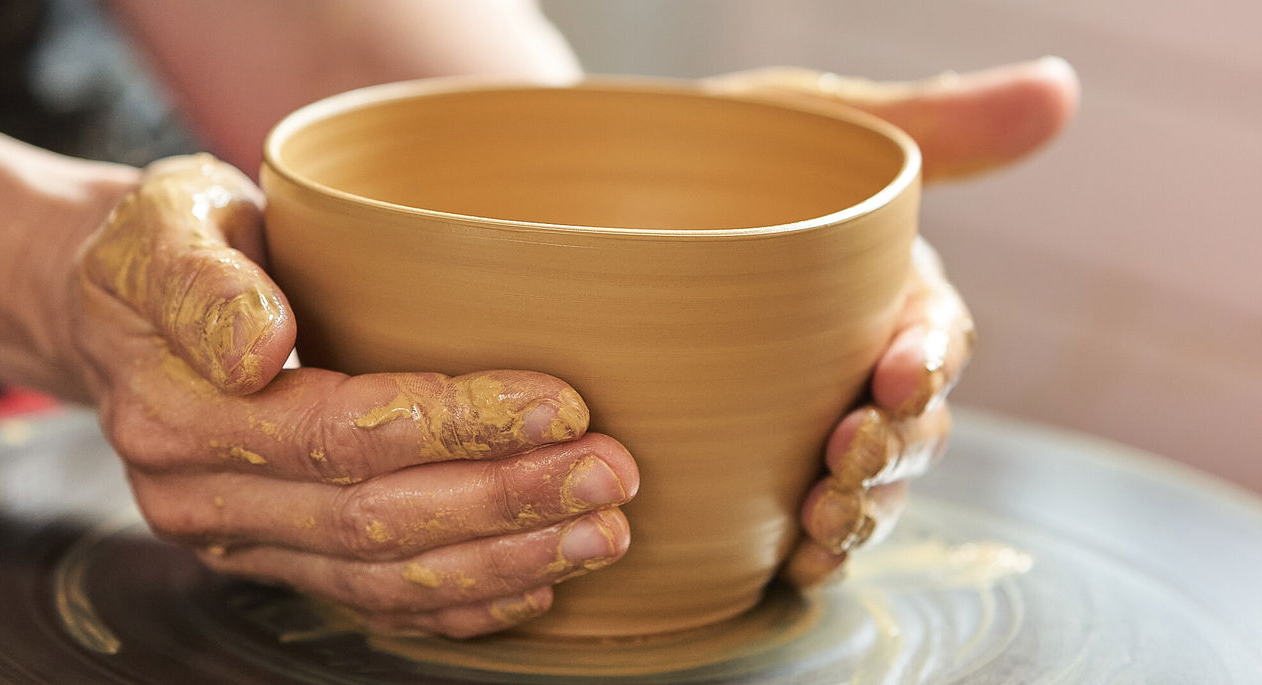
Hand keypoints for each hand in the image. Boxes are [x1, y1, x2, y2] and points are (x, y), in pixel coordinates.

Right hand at [55, 156, 636, 637]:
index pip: (339, 432)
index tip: (560, 403)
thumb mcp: (161, 225)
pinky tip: (533, 585)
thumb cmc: (152, 248)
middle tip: (610, 475)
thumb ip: (202, 282)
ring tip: (598, 532)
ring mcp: (234, 537)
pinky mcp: (267, 555)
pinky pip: (366, 601)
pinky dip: (456, 605)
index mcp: (177, 410)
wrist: (106, 310)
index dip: (455, 426)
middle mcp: (201, 494)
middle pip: (374, 520)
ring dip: (500, 562)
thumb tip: (257, 346)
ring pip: (380, 578)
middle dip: (503, 505)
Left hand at [705, 57, 1079, 586]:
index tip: (897, 375)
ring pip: (872, 483)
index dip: (929, 361)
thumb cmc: (722, 151)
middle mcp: (860, 362)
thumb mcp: (814, 120)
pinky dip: (815, 548)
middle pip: (912, 427)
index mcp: (889, 290)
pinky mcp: (761, 462)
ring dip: (861, 509)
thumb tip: (1056, 90)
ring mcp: (813, 418)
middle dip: (892, 450)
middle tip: (845, 454)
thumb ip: (932, 121)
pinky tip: (795, 562)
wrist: (600, 195)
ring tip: (821, 520)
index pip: (937, 335)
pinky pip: (807, 521)